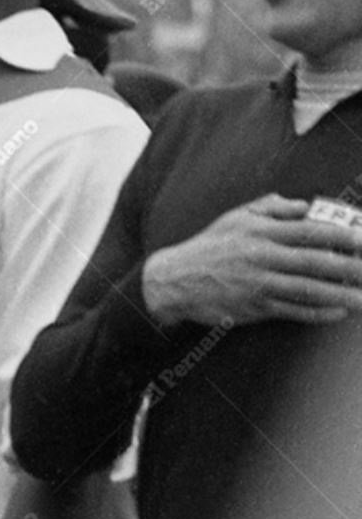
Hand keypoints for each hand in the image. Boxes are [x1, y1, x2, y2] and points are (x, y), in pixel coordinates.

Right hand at [143, 194, 361, 327]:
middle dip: (350, 267)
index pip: (308, 231)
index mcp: (259, 232)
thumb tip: (305, 205)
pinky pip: (294, 311)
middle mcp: (261, 257)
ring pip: (308, 290)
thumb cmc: (208, 247)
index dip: (340, 235)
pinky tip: (338, 312)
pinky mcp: (255, 307)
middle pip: (315, 262)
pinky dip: (318, 313)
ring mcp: (259, 284)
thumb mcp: (234, 218)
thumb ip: (271, 209)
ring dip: (341, 294)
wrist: (175, 280)